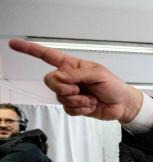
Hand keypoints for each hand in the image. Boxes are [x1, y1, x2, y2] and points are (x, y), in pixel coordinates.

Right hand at [9, 39, 141, 121]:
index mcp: (72, 66)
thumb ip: (77, 74)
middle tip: (78, 90)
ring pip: (60, 98)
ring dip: (78, 100)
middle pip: (50, 81)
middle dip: (63, 88)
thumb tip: (60, 76)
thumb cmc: (114, 86)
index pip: (47, 56)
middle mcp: (69, 79)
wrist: (122, 105)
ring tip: (91, 98)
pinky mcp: (74, 106)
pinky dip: (81, 109)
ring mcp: (71, 93)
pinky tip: (91, 105)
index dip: (30, 50)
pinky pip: (68, 109)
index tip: (14, 44)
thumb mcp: (98, 75)